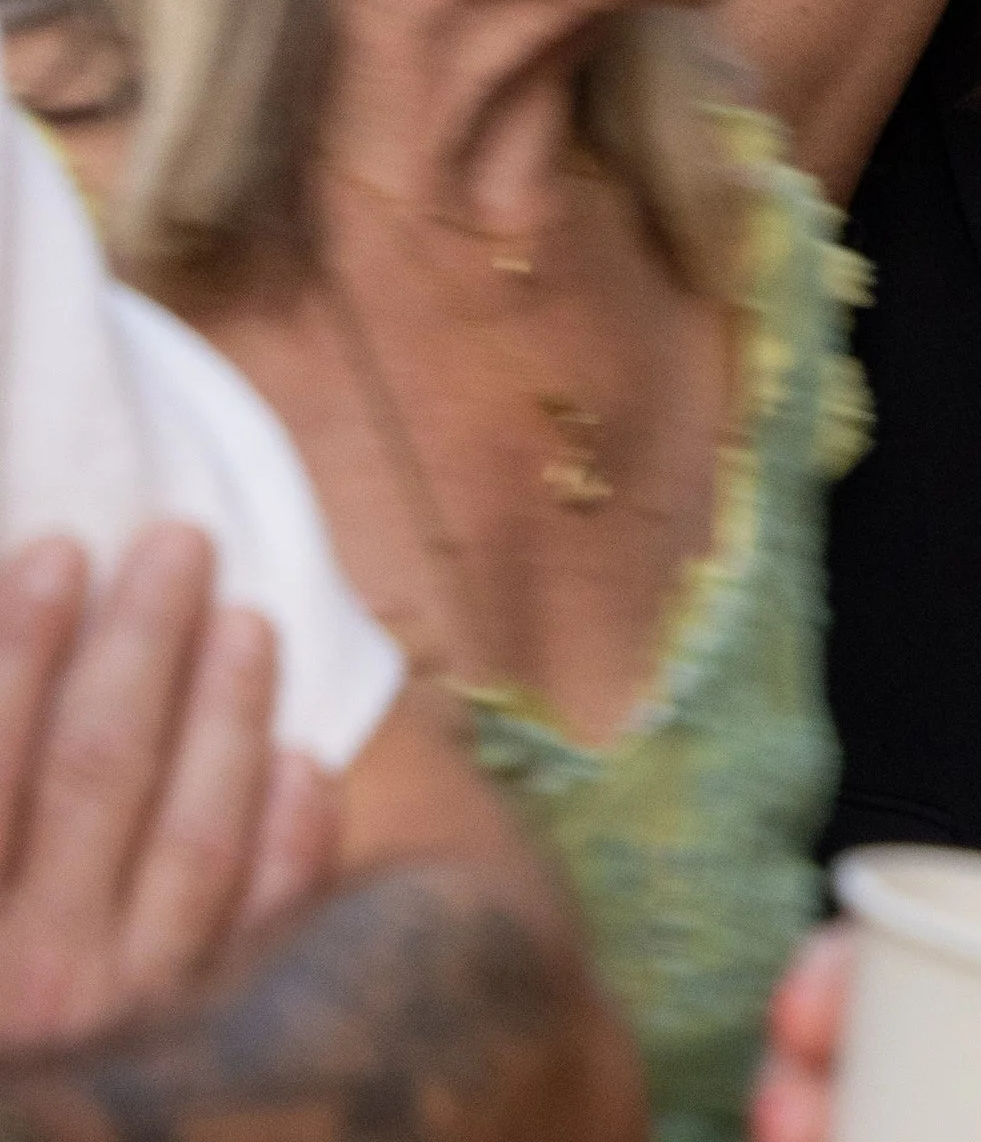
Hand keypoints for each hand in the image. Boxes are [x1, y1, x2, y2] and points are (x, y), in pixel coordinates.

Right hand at [0, 523, 340, 1050]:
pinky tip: (305, 762)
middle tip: (182, 544)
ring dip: (227, 715)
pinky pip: (261, 933)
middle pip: (98, 775)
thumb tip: (26, 612)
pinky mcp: (206, 1045)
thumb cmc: (2, 997)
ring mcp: (131, 1019)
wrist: (43, 1132)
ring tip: (250, 620)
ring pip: (194, 838)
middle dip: (142, 644)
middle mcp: (35, 980)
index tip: (63, 550)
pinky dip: (288, 843)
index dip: (22, 648)